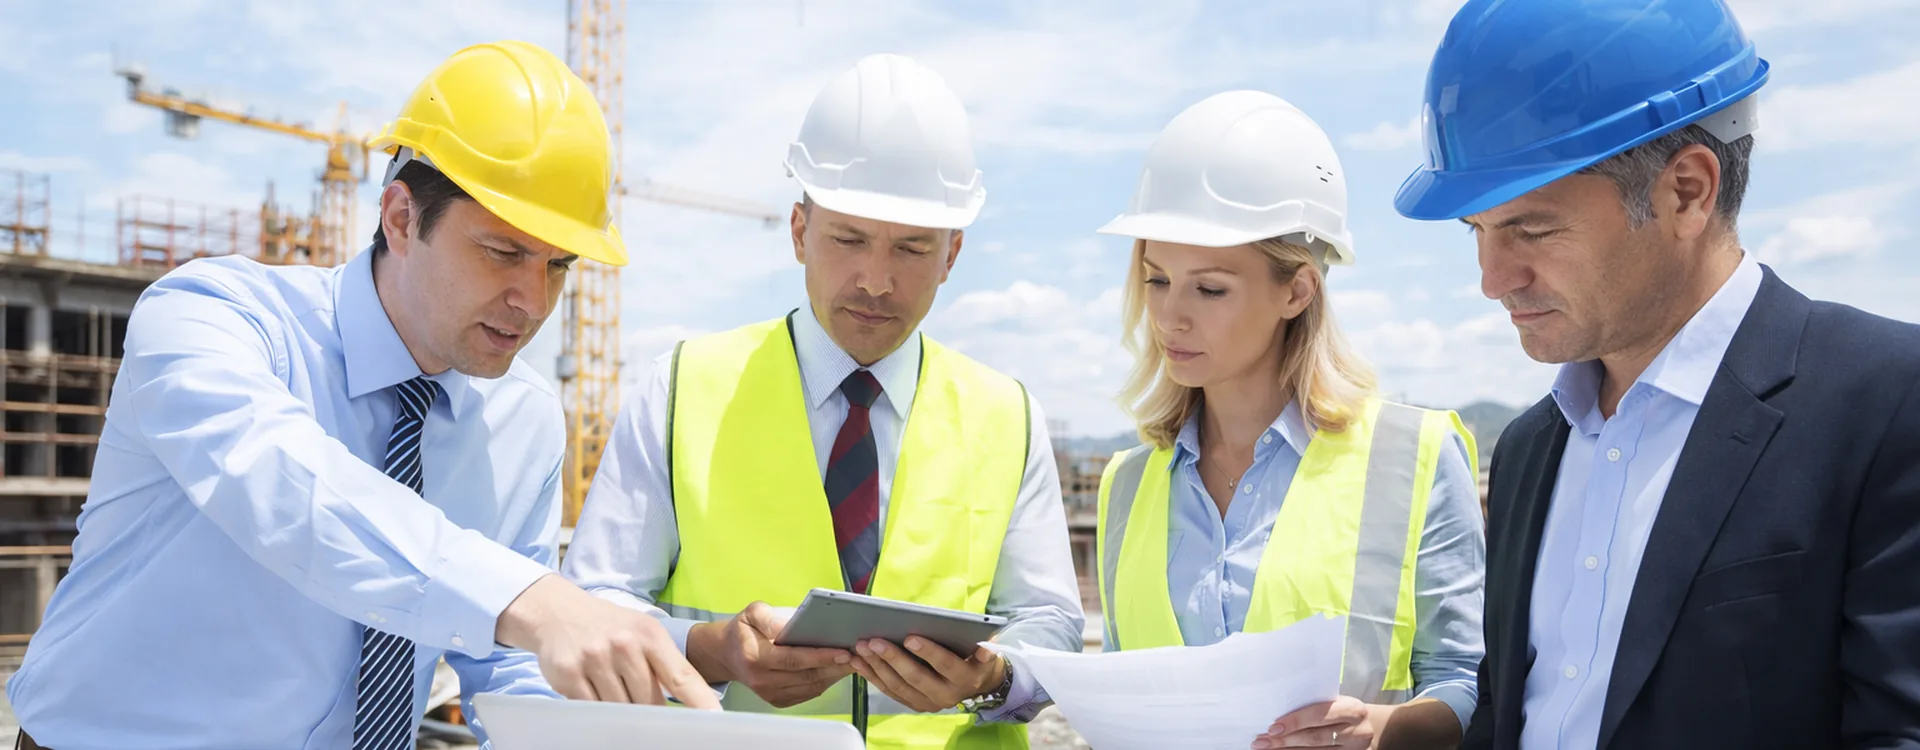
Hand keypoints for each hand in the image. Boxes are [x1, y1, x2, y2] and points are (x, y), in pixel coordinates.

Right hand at [494, 574, 719, 708]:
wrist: (558, 612)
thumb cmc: (610, 627)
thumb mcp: (643, 633)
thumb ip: (666, 665)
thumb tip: (696, 704)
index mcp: (650, 635)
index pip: (681, 676)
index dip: (700, 701)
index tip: (715, 720)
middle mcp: (624, 644)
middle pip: (649, 701)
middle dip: (650, 709)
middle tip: (643, 703)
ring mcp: (595, 659)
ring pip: (621, 709)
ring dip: (621, 708)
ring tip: (613, 688)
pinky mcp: (569, 674)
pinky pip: (592, 709)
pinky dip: (596, 707)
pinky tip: (593, 689)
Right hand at [685, 601, 853, 707]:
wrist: (728, 654)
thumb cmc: (745, 630)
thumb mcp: (753, 612)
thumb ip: (770, 618)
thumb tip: (789, 626)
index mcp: (755, 657)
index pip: (793, 659)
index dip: (820, 656)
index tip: (843, 651)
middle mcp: (761, 680)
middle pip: (806, 675)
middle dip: (835, 665)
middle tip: (858, 654)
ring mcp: (770, 693)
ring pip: (811, 685)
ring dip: (835, 674)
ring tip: (854, 659)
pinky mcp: (779, 700)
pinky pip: (809, 692)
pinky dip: (827, 680)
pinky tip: (838, 668)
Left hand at [848, 636, 1002, 712]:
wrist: (978, 684)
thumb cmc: (977, 658)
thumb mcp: (987, 652)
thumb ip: (985, 649)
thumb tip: (986, 648)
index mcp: (965, 679)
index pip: (944, 665)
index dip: (928, 652)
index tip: (909, 637)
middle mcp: (946, 696)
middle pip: (915, 677)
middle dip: (893, 658)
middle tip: (874, 641)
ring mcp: (928, 703)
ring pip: (898, 686)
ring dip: (877, 667)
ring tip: (861, 648)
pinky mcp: (914, 704)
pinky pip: (889, 691)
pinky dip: (872, 676)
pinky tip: (859, 662)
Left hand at [1251, 696, 1387, 748]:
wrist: (1371, 727)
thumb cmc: (1343, 711)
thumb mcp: (1336, 702)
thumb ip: (1314, 704)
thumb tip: (1277, 711)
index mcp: (1353, 709)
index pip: (1319, 714)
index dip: (1295, 721)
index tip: (1272, 728)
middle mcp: (1358, 731)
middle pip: (1315, 738)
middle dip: (1285, 741)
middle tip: (1262, 742)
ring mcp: (1355, 749)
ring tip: (1267, 749)